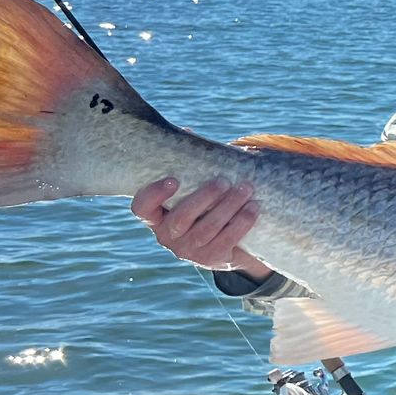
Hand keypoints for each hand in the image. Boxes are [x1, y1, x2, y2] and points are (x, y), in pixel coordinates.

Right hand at [131, 177, 268, 276]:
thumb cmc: (206, 204)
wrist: (228, 241)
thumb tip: (191, 136)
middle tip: (223, 181)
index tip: (173, 179)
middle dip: (204, 198)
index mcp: (156, 216)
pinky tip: (253, 208)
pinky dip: (241, 223)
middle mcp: (167, 236)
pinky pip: (226, 241)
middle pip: (181, 219)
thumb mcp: (194, 189)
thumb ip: (190, 169)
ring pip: (207, 229)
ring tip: (245, 189)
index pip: (142, 208)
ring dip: (228, 207)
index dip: (153, 195)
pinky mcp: (211, 258)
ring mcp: (188, 250)